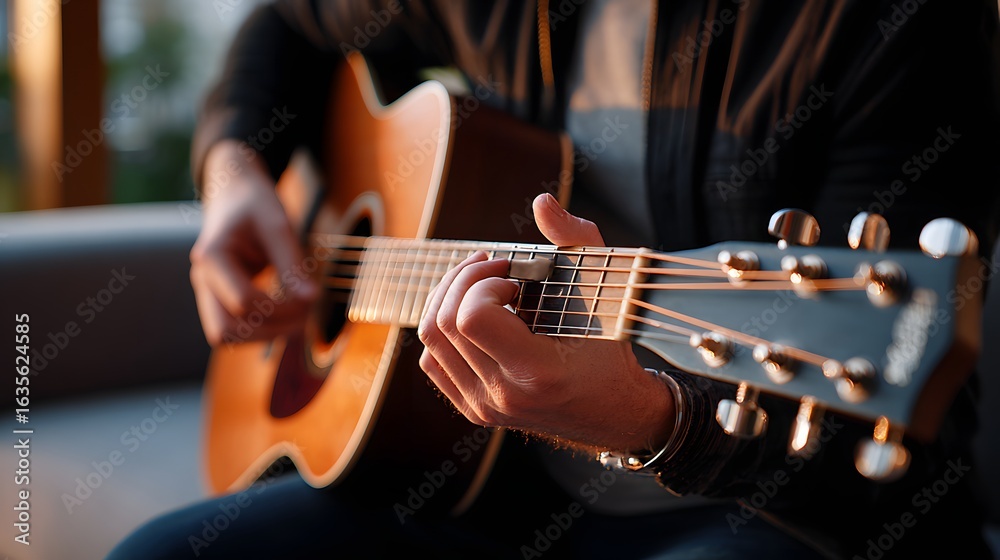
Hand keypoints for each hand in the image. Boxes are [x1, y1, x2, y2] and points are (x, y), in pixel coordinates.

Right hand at [188, 141, 317, 345]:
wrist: (235, 193)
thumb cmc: (255, 203)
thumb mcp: (278, 224)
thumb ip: (292, 263)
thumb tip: (312, 299)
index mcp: (211, 256)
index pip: (243, 302)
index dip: (282, 308)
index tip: (311, 298)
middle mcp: (202, 278)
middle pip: (226, 329)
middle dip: (269, 330)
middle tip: (305, 316)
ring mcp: (207, 290)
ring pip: (227, 336)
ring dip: (265, 335)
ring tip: (300, 318)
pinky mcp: (218, 298)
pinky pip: (235, 329)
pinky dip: (261, 331)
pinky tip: (289, 318)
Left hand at [417, 193, 674, 453]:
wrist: (614, 412)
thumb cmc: (611, 348)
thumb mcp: (604, 291)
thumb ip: (576, 241)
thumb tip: (542, 202)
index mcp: (538, 372)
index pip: (472, 318)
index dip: (484, 283)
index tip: (514, 277)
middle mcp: (503, 396)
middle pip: (444, 323)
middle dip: (465, 280)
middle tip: (496, 269)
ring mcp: (484, 407)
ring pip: (430, 340)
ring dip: (450, 298)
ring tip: (483, 284)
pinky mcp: (473, 409)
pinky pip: (432, 359)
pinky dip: (444, 328)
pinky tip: (475, 315)